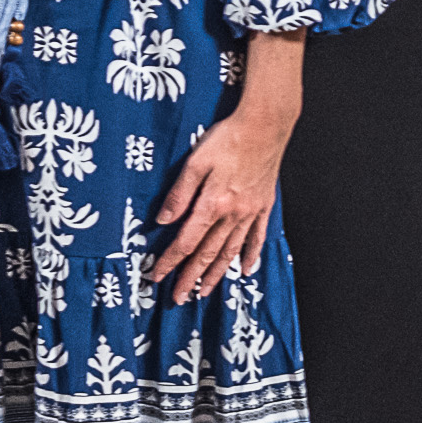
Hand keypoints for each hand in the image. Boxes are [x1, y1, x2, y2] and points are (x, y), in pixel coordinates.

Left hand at [147, 35, 305, 298]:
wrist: (265, 125)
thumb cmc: (228, 138)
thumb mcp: (195, 161)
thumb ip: (179, 194)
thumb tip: (162, 221)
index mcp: (212, 204)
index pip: (185, 241)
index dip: (169, 261)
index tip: (156, 277)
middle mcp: (232, 214)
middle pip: (207, 253)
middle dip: (190, 277)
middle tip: (178, 298)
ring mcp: (250, 212)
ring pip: (230, 250)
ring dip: (217, 273)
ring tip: (205, 291)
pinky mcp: (263, 205)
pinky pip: (257, 236)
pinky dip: (250, 254)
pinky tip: (246, 269)